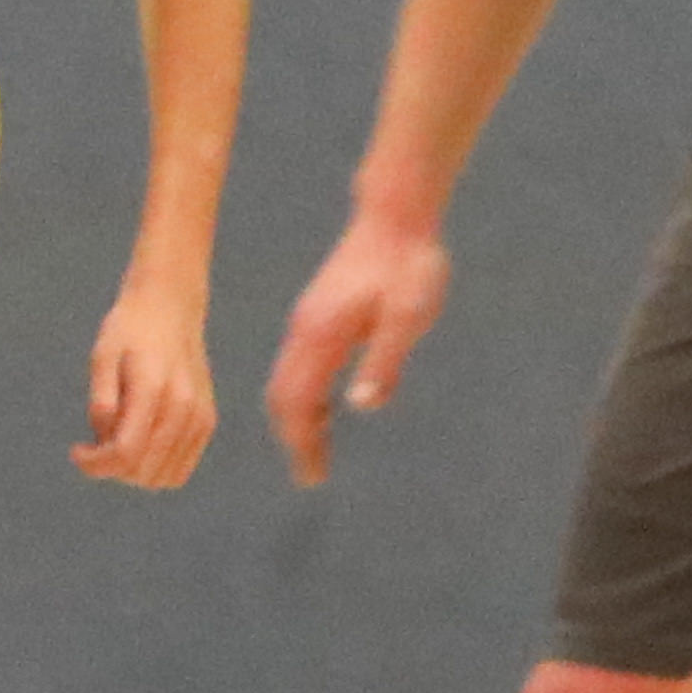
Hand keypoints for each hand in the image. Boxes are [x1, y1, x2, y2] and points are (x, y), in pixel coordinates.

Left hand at [76, 275, 216, 488]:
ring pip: (162, 478)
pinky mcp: (206, 423)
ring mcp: (199, 419)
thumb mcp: (102, 357)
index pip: (125, 453)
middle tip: (94, 443)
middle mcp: (183, 409)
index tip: (76, 451)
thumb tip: (103, 441)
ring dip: (132, 472)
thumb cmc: (129, 331)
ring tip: (118, 440)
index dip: (95, 464)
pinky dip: (154, 467)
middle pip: (141, 471)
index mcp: (153, 389)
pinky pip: (179, 470)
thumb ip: (102, 402)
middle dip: (110, 468)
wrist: (171, 309)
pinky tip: (139, 442)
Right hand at [268, 214, 450, 484]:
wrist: (397, 214)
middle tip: (314, 475)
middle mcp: (305, 330)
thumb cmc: (408, 264)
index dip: (301, 443)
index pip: (295, 402)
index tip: (311, 477)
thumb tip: (363, 405)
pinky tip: (327, 409)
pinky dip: (306, 397)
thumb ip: (385, 360)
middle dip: (295, 438)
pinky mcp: (320, 313)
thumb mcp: (409, 315)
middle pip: (283, 397)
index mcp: (321, 335)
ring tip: (319, 451)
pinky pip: (300, 367)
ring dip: (300, 419)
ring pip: (289, 381)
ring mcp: (309, 320)